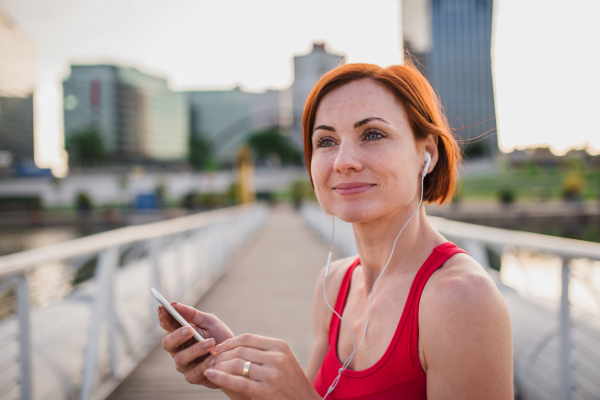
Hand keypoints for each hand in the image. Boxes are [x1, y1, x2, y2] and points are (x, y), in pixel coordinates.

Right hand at [158, 303, 233, 387]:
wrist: (236, 357)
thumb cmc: (220, 337)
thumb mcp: (209, 322)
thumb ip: (192, 314)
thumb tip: (174, 305)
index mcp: (180, 334)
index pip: (167, 325)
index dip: (163, 317)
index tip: (162, 308)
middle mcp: (178, 349)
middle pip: (167, 343)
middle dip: (177, 335)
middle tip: (190, 329)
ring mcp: (184, 365)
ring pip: (180, 358)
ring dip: (195, 349)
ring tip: (211, 342)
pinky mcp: (193, 377)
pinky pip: (194, 372)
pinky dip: (205, 364)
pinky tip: (215, 357)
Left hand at [205, 334, 320, 399]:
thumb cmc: (289, 383)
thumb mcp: (281, 361)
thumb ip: (262, 352)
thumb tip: (232, 346)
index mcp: (279, 346)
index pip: (247, 338)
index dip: (229, 342)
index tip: (218, 348)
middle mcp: (277, 357)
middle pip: (240, 350)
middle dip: (221, 354)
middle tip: (211, 360)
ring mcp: (272, 375)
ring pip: (237, 364)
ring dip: (219, 366)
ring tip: (210, 368)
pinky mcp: (266, 392)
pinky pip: (238, 382)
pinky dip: (221, 378)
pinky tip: (210, 375)